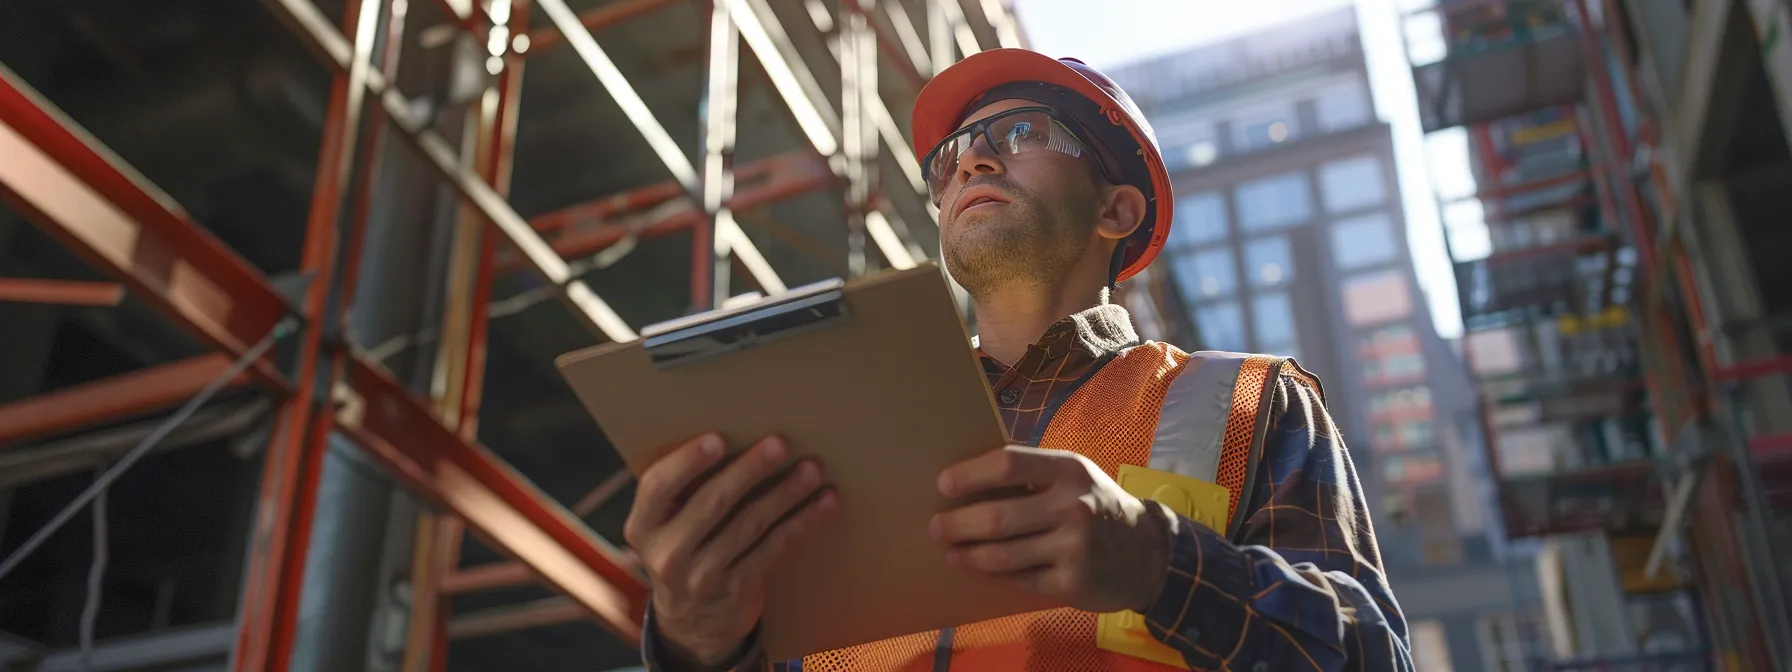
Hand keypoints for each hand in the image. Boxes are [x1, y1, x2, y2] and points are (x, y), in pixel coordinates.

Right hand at [623, 433, 836, 666]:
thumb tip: (733, 435)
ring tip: (811, 470)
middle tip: (779, 444)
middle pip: (712, 503)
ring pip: (750, 525)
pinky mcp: (738, 589)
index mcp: (643, 527)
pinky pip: (774, 548)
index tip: (719, 438)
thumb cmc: (683, 550)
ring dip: (785, 493)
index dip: (687, 461)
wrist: (692, 624)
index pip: (658, 487)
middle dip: (749, 470)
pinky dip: (802, 522)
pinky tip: (823, 502)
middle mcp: (667, 554)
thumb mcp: (664, 527)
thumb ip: (681, 492)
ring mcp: (703, 576)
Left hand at [929, 446, 1170, 613]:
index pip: (1009, 465)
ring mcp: (1074, 548)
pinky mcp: (1072, 583)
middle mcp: (1074, 507)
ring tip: (949, 551)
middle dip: (957, 524)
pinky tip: (978, 568)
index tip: (943, 485)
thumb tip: (968, 476)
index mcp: (1070, 471)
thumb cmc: (1097, 505)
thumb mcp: (1076, 476)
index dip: (970, 475)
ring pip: (1002, 555)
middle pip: (997, 516)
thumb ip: (1034, 472)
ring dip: (967, 555)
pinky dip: (994, 575)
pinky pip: (1019, 580)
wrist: (1148, 553)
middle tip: (935, 527)